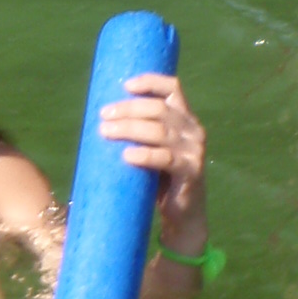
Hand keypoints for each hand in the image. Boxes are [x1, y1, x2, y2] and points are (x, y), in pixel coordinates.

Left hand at [99, 73, 207, 247]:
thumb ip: (142, 133)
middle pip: (159, 109)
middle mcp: (193, 130)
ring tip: (106, 132)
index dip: (150, 82)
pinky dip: (145, 155)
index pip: (172, 88)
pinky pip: (166, 159)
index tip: (124, 85)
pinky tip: (127, 155)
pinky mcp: (191, 171)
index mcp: (185, 118)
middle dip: (128, 109)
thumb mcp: (154, 149)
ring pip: (159, 131)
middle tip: (103, 115)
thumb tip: (104, 119)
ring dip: (129, 129)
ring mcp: (194, 150)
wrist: (183, 216)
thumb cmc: (161, 180)